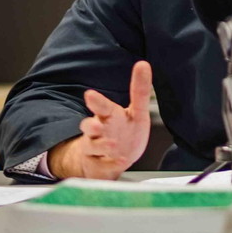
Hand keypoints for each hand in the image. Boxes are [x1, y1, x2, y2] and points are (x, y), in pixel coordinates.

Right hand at [48, 62, 152, 180]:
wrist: (111, 160)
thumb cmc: (123, 132)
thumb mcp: (136, 112)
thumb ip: (139, 90)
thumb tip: (143, 64)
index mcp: (108, 116)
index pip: (101, 107)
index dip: (96, 102)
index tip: (90, 94)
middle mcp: (98, 132)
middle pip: (88, 127)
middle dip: (90, 125)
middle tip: (95, 124)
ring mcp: (95, 151)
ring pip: (92, 147)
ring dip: (101, 146)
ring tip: (113, 144)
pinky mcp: (98, 168)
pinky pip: (102, 167)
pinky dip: (110, 165)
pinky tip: (120, 161)